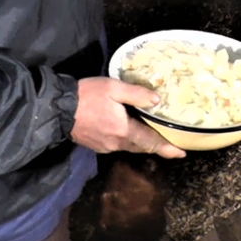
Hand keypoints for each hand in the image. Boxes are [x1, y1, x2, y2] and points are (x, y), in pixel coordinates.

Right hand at [70, 77, 185, 158]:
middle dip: (156, 146)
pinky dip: (128, 141)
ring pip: (129, 147)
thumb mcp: (114, 88)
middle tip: (171, 144)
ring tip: (151, 137)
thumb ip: (136, 94)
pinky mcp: (96, 145)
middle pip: (141, 147)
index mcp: (124, 130)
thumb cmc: (88, 95)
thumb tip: (157, 101)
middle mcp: (117, 143)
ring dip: (141, 144)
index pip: (150, 142)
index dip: (167, 148)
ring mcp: (105, 146)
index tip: (182, 153)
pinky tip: (128, 132)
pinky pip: (117, 145)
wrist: (58, 108)